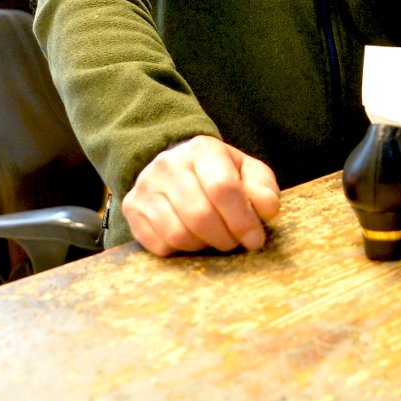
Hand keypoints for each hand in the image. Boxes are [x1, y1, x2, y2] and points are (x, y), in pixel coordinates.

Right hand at [124, 135, 281, 256]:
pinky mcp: (132, 208)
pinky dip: (181, 251)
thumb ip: (262, 187)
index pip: (223, 188)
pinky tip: (191, 238)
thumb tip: (268, 209)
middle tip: (234, 242)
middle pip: (200, 215)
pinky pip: (160, 245)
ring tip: (213, 238)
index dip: (242, 220)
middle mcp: (169, 164)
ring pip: (179, 234)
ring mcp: (146, 186)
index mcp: (202, 149)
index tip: (255, 239)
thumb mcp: (246, 172)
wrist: (176, 169)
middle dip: (225, 238)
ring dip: (203, 245)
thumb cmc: (218, 174)